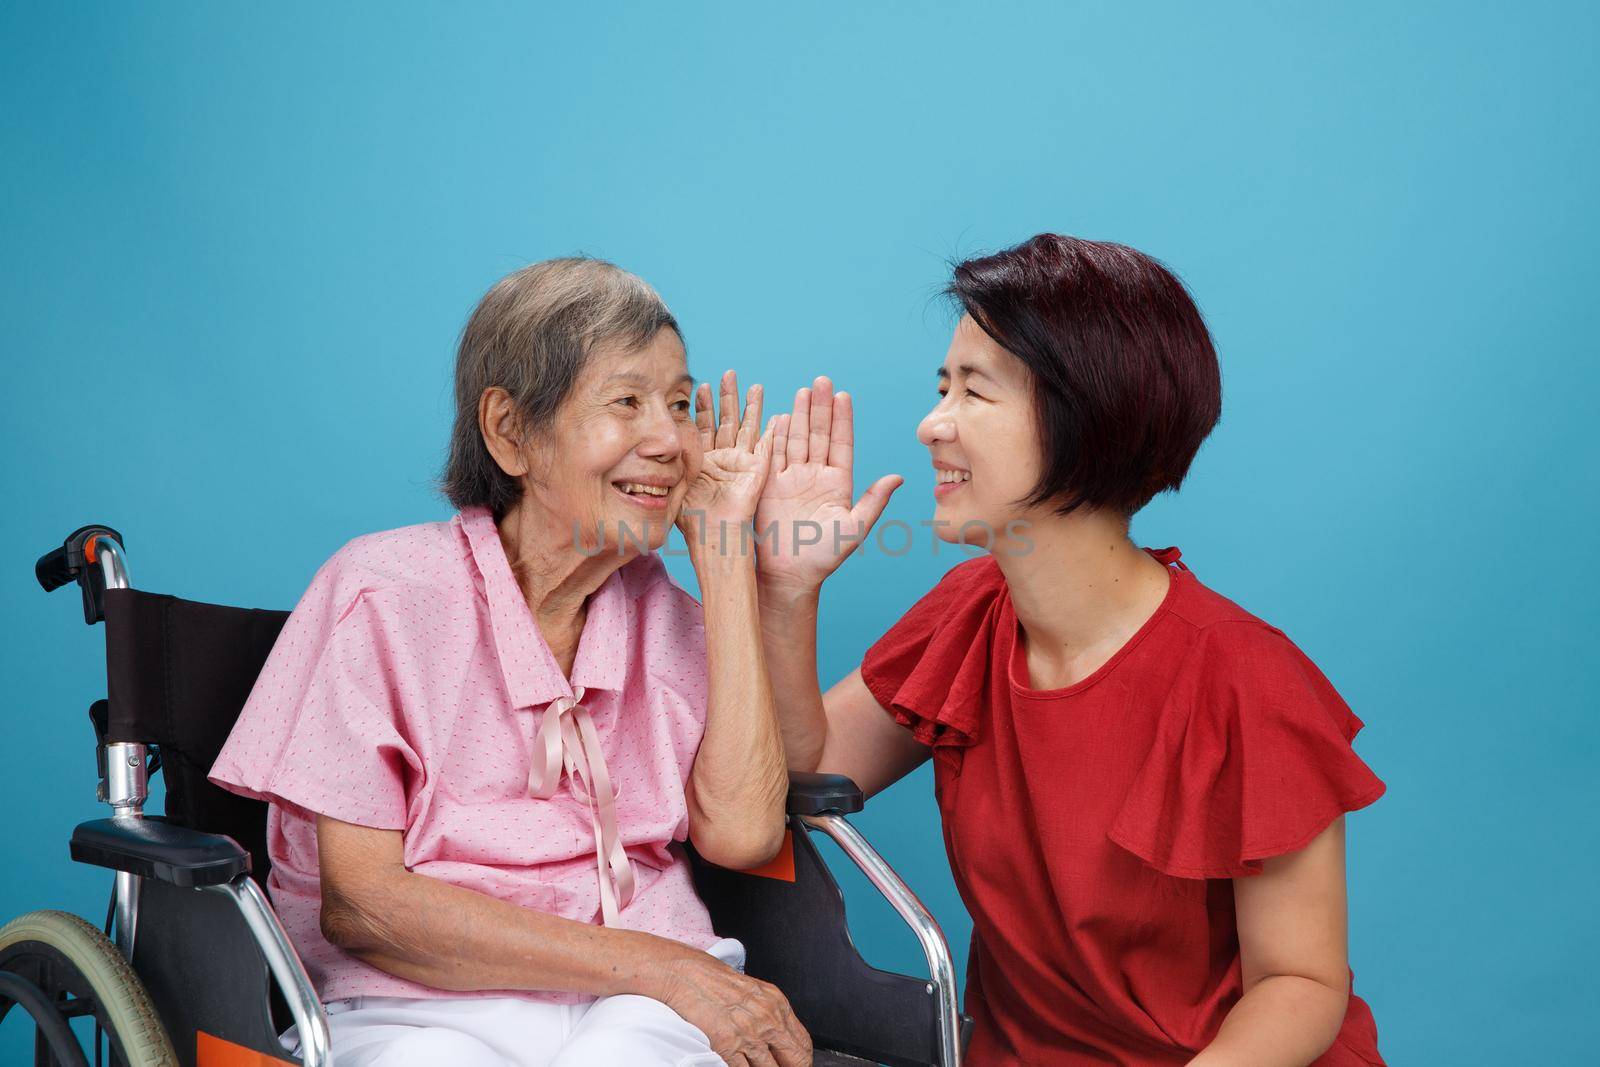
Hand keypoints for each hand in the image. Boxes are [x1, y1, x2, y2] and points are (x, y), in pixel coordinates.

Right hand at [652, 949, 811, 1066]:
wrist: (689, 976)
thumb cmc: (717, 982)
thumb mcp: (756, 992)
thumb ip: (772, 1015)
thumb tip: (782, 1040)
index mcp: (777, 1004)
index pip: (803, 1043)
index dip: (802, 1060)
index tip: (797, 1064)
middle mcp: (767, 1019)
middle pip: (794, 1060)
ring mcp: (748, 1034)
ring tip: (759, 1066)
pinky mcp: (728, 1045)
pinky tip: (744, 1065)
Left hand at [678, 370, 774, 553]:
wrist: (713, 536)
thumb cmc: (691, 519)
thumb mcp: (674, 484)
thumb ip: (667, 463)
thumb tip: (646, 442)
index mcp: (703, 460)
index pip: (704, 426)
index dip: (703, 406)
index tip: (700, 385)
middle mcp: (724, 459)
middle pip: (727, 420)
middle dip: (728, 397)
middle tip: (728, 373)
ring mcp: (742, 465)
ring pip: (748, 429)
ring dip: (752, 408)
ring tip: (754, 386)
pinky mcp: (757, 473)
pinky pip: (767, 449)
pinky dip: (773, 433)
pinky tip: (779, 417)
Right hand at [755, 376, 901, 593]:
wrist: (789, 575)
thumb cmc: (824, 556)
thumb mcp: (855, 528)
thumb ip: (874, 501)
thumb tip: (898, 477)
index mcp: (838, 483)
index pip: (841, 443)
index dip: (842, 419)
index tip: (844, 395)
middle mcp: (816, 476)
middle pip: (819, 434)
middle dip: (821, 407)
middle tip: (822, 381)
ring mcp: (792, 479)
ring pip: (797, 440)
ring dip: (801, 416)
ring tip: (803, 391)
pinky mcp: (769, 486)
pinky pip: (774, 455)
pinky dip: (777, 436)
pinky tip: (782, 416)